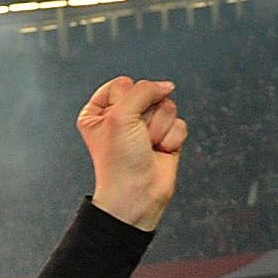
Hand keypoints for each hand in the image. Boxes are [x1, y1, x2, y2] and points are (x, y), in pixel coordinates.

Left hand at [78, 77, 185, 231]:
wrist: (137, 194)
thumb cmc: (119, 161)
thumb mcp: (120, 115)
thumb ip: (143, 90)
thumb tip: (166, 86)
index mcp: (98, 112)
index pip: (122, 84)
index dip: (126, 100)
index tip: (120, 120)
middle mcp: (121, 118)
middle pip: (147, 93)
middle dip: (146, 114)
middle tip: (137, 135)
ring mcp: (144, 127)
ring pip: (166, 106)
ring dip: (159, 127)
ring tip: (148, 145)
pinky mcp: (165, 137)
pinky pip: (179, 123)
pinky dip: (171, 138)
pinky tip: (159, 152)